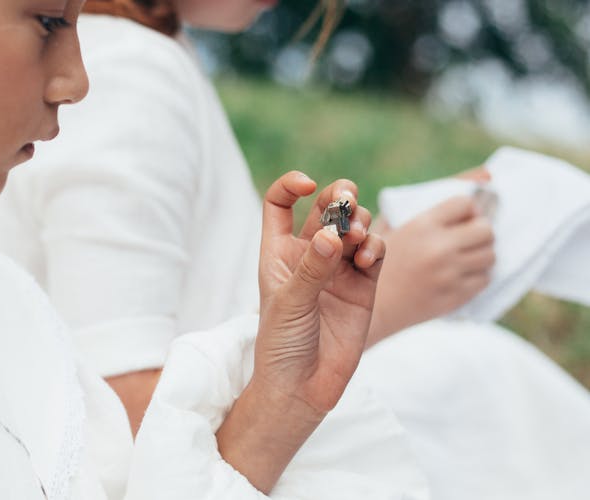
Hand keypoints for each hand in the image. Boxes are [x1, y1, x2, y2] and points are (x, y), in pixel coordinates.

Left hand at [254, 171, 383, 414]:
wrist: (304, 387)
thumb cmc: (282, 345)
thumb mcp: (289, 304)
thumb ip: (311, 269)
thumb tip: (331, 233)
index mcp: (279, 253)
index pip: (280, 205)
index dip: (291, 186)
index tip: (308, 184)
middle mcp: (309, 256)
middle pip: (325, 209)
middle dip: (339, 197)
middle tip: (347, 201)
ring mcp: (338, 270)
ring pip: (355, 227)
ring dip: (360, 222)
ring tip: (356, 236)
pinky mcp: (363, 286)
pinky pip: (375, 253)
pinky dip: (376, 246)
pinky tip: (368, 256)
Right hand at [368, 195, 494, 345]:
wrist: (370, 307)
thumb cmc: (374, 257)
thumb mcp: (390, 220)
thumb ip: (433, 194)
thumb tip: (489, 173)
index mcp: (421, 226)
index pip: (466, 203)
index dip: (463, 209)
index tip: (455, 217)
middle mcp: (438, 249)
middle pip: (486, 230)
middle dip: (478, 230)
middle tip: (463, 236)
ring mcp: (449, 275)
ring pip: (490, 255)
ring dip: (479, 252)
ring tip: (460, 255)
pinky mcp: (455, 297)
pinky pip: (484, 279)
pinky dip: (475, 275)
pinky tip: (456, 274)